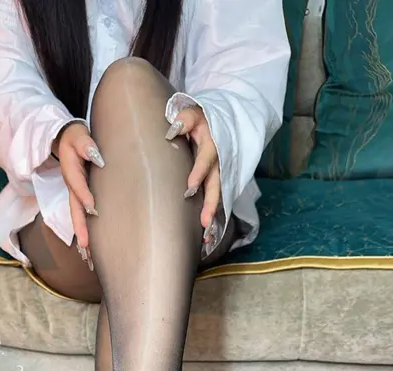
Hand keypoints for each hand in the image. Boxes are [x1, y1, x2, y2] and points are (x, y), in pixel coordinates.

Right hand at [53, 122, 104, 263]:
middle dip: (80, 226)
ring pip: (77, 214)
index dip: (84, 195)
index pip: (78, 185)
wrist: (66, 139)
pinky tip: (90, 243)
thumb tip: (96, 156)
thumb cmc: (75, 137)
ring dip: (82, 232)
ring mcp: (75, 192)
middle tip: (85, 244)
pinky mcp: (80, 196)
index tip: (92, 207)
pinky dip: (85, 227)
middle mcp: (72, 185)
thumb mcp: (79, 135)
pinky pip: (81, 213)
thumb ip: (86, 144)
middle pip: (74, 208)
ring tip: (87, 251)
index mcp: (71, 171)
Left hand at [166, 106, 219, 246]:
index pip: (206, 159)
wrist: (218, 121)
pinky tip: (206, 235)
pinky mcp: (218, 183)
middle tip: (204, 222)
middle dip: (211, 204)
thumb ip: (184, 119)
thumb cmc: (199, 118)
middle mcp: (219, 162)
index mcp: (213, 143)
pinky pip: (216, 200)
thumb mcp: (192, 112)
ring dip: (212, 216)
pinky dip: (212, 218)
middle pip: (216, 185)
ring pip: (218, 196)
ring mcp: (220, 174)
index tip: (190, 188)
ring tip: (206, 235)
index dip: (199, 173)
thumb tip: (173, 129)